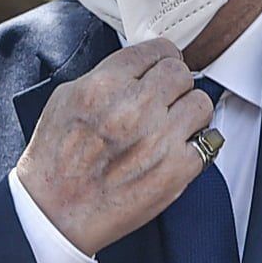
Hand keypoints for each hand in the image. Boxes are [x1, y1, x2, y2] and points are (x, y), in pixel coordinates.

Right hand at [16, 37, 212, 254]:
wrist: (55, 212)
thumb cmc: (56, 161)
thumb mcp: (67, 99)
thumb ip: (105, 77)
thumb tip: (139, 68)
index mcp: (105, 86)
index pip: (155, 50)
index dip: (161, 58)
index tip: (162, 66)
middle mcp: (134, 108)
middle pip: (180, 72)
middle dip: (175, 83)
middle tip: (167, 97)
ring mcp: (159, 139)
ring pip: (201, 103)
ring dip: (190, 111)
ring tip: (175, 123)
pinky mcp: (175, 171)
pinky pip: (207, 142)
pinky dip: (195, 146)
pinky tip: (176, 150)